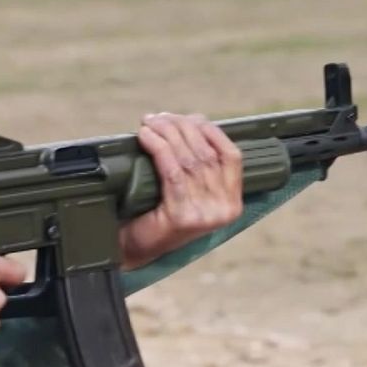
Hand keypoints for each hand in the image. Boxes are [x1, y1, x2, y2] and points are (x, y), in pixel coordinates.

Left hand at [118, 112, 243, 269]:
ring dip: (167, 133)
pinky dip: (159, 147)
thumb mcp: (188, 191)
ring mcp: (204, 214)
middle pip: (206, 154)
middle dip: (182, 127)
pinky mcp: (181, 216)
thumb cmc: (157, 216)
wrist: (134, 250)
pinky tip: (146, 136)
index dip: (210, 131)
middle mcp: (224, 209)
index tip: (189, 118)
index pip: (231, 156)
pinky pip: (172, 171)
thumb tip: (193, 121)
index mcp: (232, 203)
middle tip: (159, 117)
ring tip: (150, 122)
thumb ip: (199, 166)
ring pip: (188, 159)